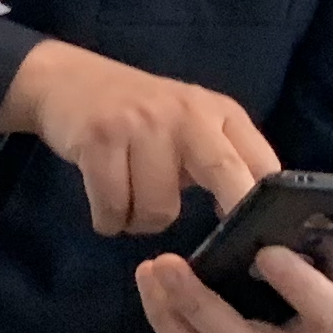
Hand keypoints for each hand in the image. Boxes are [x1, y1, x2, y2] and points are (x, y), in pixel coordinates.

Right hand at [0, 39, 276, 234]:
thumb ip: (222, 163)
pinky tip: (106, 207)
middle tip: (222, 252)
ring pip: (158, 209)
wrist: (65, 80)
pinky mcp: (99, 139)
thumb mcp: (190, 126)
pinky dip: (108, 221)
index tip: (265, 240)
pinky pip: (113, 209)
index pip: (260, 161)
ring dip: (140, 222)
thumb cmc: (138, 116)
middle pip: (224, 172)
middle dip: (232, 214)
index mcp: (219, 112)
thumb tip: (249, 226)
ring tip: (129, 203)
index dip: (267, 203)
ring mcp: (142, 123)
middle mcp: (187, 113)